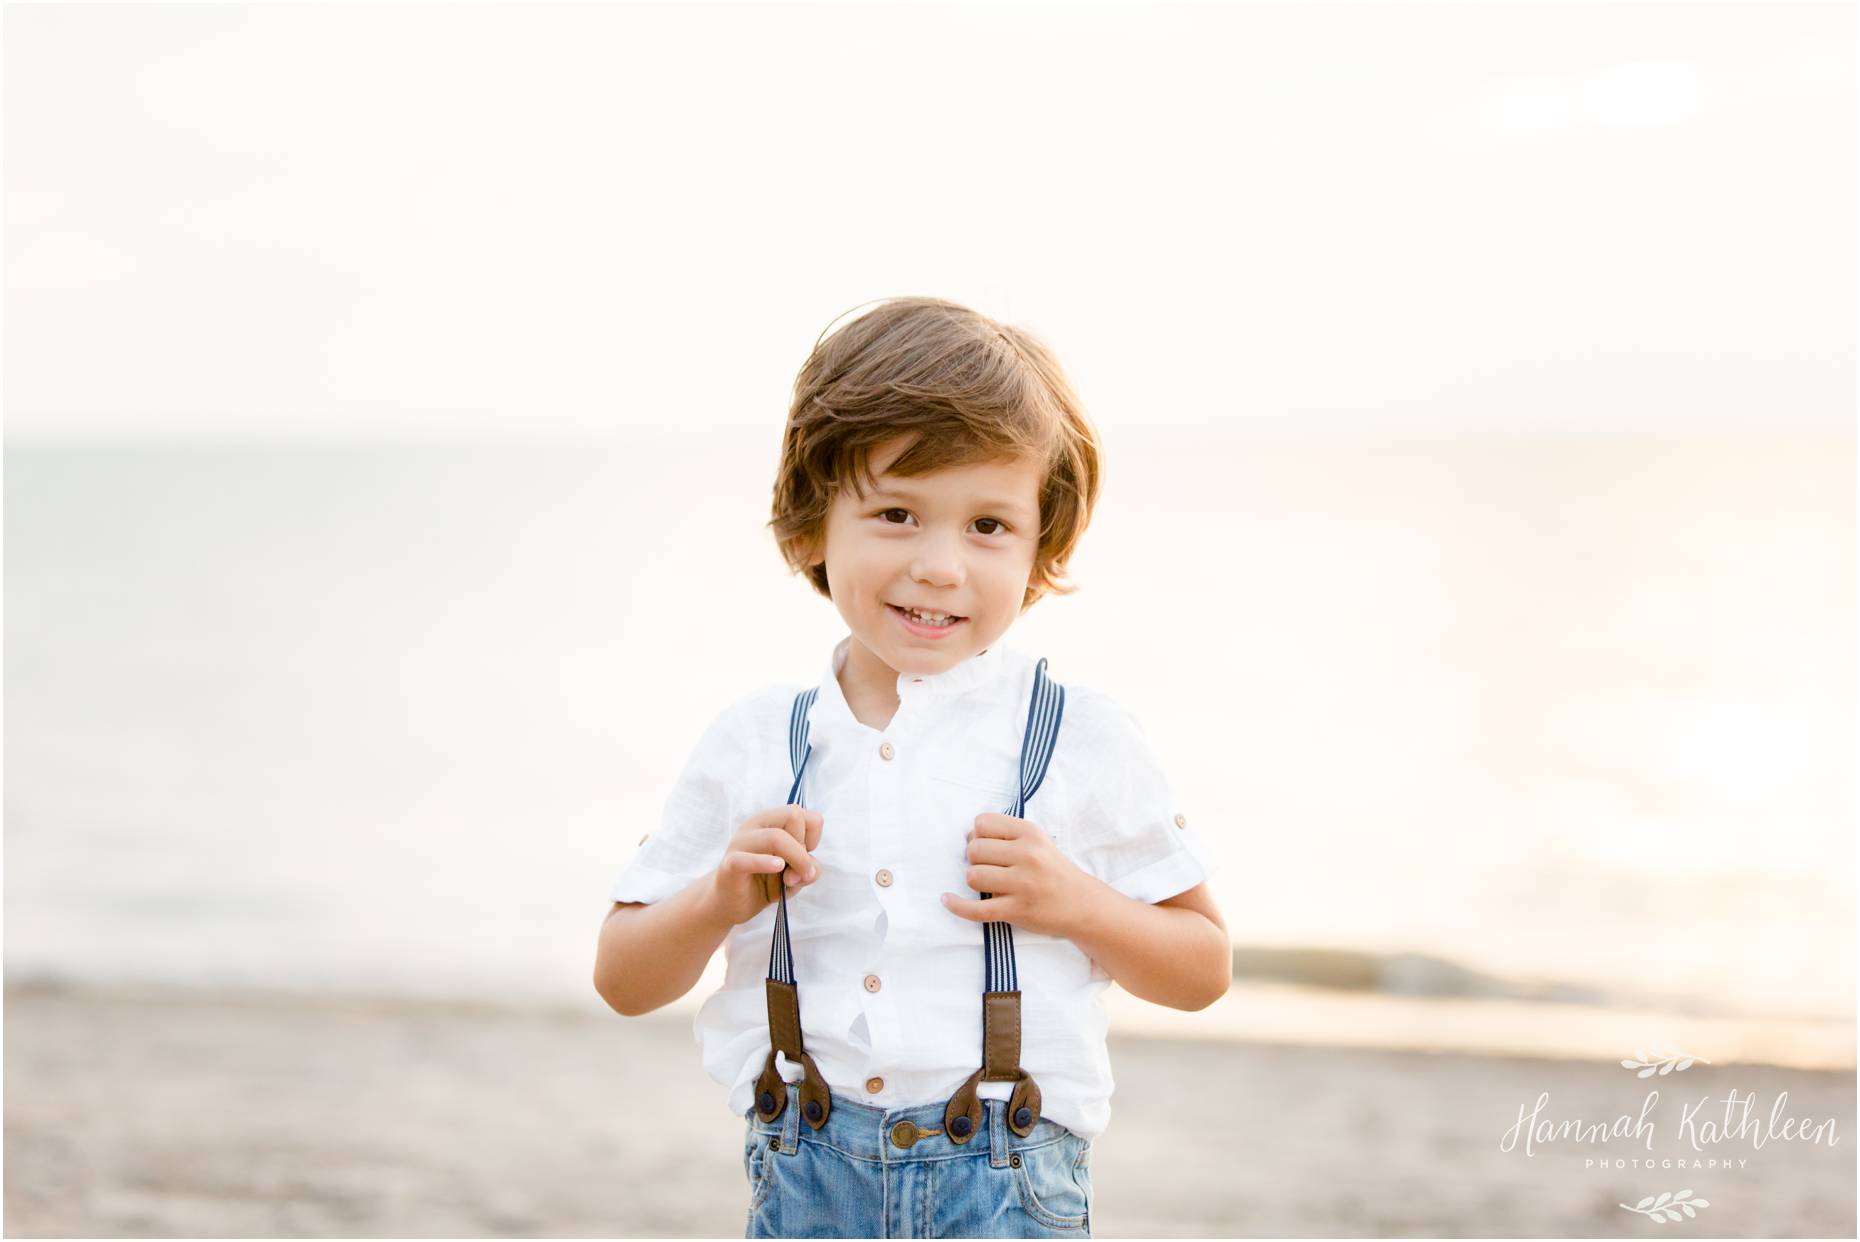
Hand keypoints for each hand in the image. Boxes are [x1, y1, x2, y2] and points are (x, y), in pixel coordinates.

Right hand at [710, 806, 821, 925]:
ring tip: (791, 881)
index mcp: (770, 820)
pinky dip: (765, 863)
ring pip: (776, 837)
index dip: (812, 835)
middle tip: (798, 873)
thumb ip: (809, 867)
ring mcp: (740, 842)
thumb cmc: (766, 881)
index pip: (801, 812)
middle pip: (793, 815)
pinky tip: (777, 867)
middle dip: (803, 847)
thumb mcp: (796, 873)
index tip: (806, 855)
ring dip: (796, 860)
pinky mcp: (730, 864)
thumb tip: (807, 870)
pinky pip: (748, 859)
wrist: (732, 902)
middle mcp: (754, 824)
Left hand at [940, 813, 1095, 939]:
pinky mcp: (1017, 910)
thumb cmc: (1053, 871)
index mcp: (1030, 833)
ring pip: (972, 876)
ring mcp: (1023, 884)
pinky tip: (947, 900)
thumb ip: (1006, 834)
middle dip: (975, 859)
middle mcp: (1027, 855)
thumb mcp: (1037, 841)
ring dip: (975, 881)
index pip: (983, 822)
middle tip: (989, 867)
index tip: (987, 846)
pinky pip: (976, 909)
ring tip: (988, 885)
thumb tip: (967, 835)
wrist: (1082, 904)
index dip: (978, 834)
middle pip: (974, 850)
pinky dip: (957, 906)